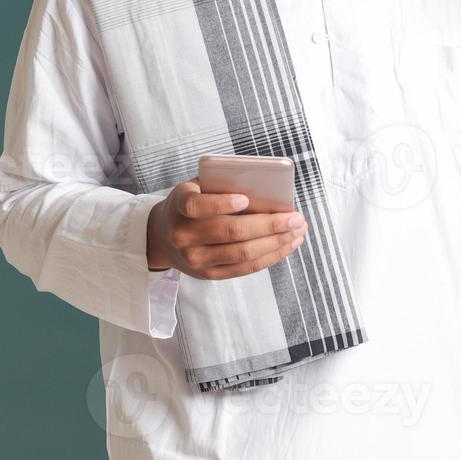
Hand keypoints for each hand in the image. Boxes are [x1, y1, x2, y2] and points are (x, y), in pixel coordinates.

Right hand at [146, 179, 306, 280]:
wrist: (163, 235)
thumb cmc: (192, 203)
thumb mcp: (197, 187)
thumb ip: (222, 185)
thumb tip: (267, 190)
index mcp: (179, 206)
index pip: (197, 206)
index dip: (222, 203)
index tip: (246, 198)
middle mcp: (184, 235)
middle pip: (231, 232)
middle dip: (270, 224)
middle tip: (296, 217)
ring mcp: (195, 259)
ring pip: (243, 253)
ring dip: (276, 242)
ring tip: (298, 231)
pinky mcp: (208, 275)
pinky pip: (244, 269)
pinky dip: (270, 257)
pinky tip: (287, 245)